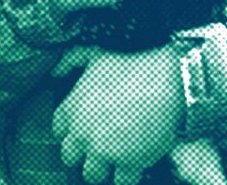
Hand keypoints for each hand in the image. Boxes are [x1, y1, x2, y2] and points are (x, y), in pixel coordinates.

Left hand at [52, 47, 184, 184]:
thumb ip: (71, 61)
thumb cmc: (134, 61)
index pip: (59, 131)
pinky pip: (123, 181)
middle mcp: (83, 133)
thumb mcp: (95, 53)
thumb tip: (56, 71)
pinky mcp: (129, 163)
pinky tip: (137, 163)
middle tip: (101, 145)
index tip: (85, 128)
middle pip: (70, 157)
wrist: (170, 77)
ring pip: (93, 174)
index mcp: (72, 108)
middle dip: (84, 153)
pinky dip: (129, 175)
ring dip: (104, 168)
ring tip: (118, 157)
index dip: (73, 130)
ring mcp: (104, 150)